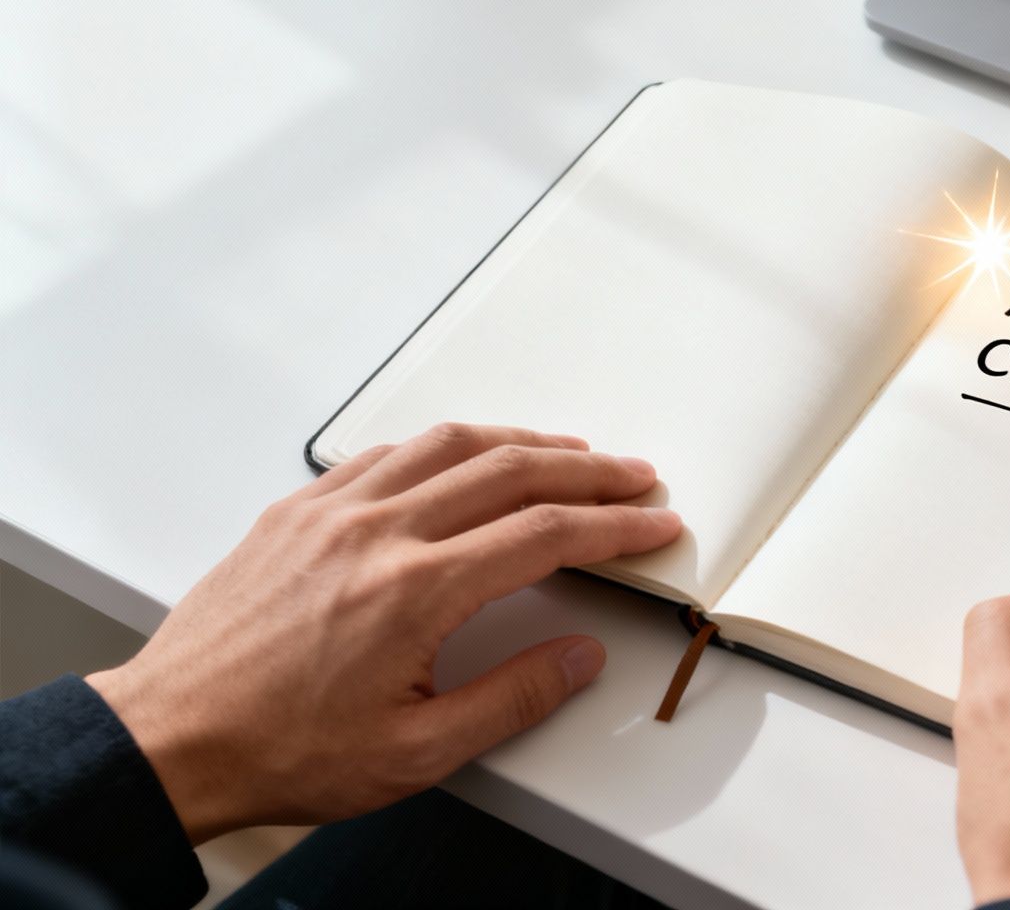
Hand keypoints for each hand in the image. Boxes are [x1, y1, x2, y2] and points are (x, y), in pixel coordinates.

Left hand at [85, 423, 681, 843]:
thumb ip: (510, 699)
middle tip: (634, 476)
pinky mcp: (296, 512)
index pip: (545, 534)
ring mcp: (332, 513)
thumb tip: (577, 658)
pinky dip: (443, 445)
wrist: (169, 740)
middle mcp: (377, 534)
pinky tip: (463, 456)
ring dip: (522, 441)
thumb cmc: (278, 750)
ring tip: (567, 452)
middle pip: (511, 471)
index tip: (654, 523)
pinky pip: (385, 453)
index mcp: (415, 591)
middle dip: (588, 469)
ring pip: (449, 445)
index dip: (614, 525)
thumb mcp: (415, 754)